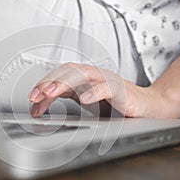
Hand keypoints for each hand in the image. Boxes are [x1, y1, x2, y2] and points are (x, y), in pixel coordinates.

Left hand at [28, 63, 157, 117]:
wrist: (147, 106)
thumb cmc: (116, 105)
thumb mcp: (85, 103)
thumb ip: (66, 100)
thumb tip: (40, 105)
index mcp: (84, 79)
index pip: (60, 76)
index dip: (44, 84)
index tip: (32, 99)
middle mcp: (93, 76)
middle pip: (68, 72)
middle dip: (49, 83)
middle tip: (35, 96)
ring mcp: (106, 81)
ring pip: (84, 75)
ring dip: (65, 83)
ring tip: (50, 93)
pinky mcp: (120, 90)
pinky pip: (106, 88)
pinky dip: (94, 92)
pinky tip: (84, 99)